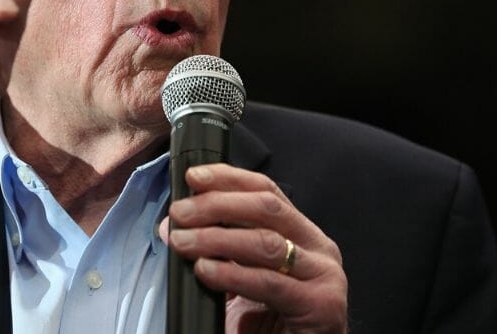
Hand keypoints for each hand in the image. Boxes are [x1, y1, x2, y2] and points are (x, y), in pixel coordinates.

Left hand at [165, 164, 348, 333]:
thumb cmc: (269, 322)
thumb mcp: (238, 277)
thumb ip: (214, 249)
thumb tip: (172, 226)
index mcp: (301, 234)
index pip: (266, 191)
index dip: (229, 179)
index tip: (193, 177)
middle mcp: (318, 248)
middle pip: (267, 208)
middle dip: (217, 205)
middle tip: (181, 213)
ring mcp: (324, 275)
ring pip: (266, 242)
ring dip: (217, 238)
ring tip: (184, 242)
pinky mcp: (321, 305)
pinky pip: (269, 283)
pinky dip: (232, 274)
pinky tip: (205, 271)